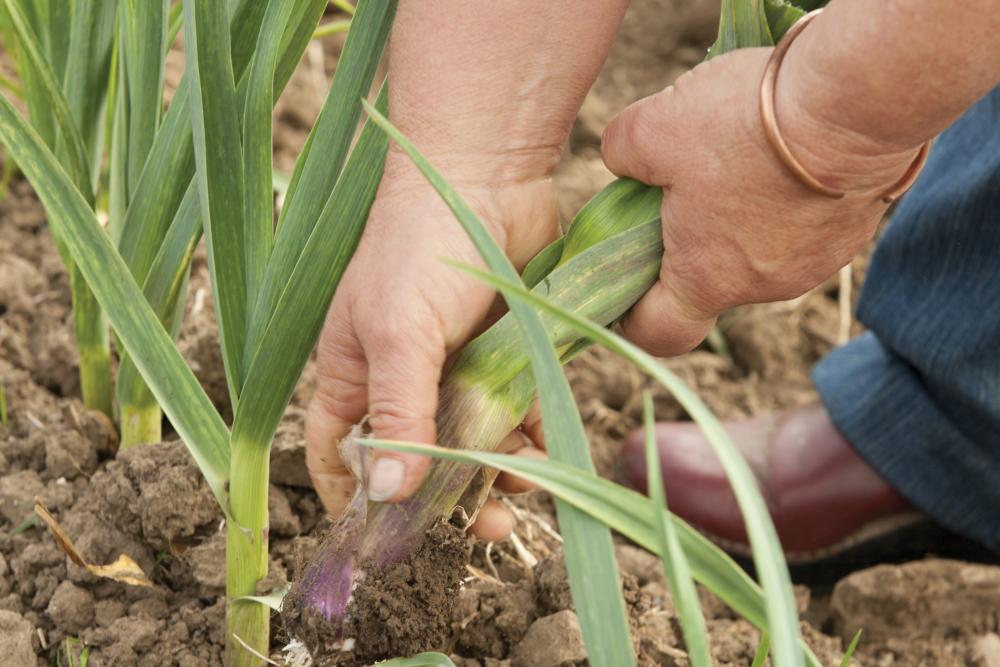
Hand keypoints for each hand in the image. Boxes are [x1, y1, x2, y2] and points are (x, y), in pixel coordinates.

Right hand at [305, 158, 557, 540]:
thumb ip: (397, 411)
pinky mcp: (504, 353)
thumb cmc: (419, 247)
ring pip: (474, 443)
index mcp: (357, 374)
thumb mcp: (398, 332)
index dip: (354, 498)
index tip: (388, 539)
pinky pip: (517, 411)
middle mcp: (404, 378)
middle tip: (488, 527)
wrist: (487, 177)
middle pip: (419, 461)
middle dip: (450, 499)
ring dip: (500, 468)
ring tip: (526, 474)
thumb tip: (387, 495)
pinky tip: (550, 443)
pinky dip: (533, 434)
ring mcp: (456, 367)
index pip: (338, 451)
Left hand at [601, 47, 925, 355]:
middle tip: (678, 188)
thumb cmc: (746, 124)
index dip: (631, 316)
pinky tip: (787, 151)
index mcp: (708, 280)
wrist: (857, 101)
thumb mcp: (653, 126)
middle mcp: (764, 287)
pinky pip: (803, 225)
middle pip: (709, 281)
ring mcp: (815, 263)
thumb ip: (621, 152)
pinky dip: (786, 199)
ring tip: (742, 155)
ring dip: (741, 217)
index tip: (622, 286)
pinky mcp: (852, 231)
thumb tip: (621, 161)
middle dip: (686, 243)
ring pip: (758, 251)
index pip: (658, 331)